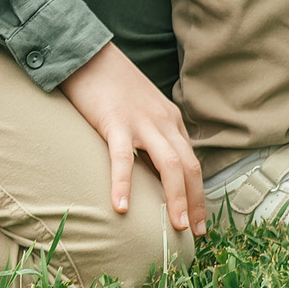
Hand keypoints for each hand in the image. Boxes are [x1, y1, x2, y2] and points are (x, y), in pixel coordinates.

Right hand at [59, 43, 204, 235]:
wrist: (89, 55)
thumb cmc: (112, 86)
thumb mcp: (142, 110)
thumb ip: (153, 135)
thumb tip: (154, 172)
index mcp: (170, 120)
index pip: (193, 162)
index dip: (198, 193)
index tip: (198, 221)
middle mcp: (163, 121)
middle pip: (189, 166)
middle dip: (195, 202)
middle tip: (195, 233)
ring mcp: (141, 121)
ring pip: (169, 164)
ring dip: (175, 198)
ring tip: (176, 227)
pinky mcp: (115, 121)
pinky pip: (122, 157)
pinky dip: (123, 184)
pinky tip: (122, 208)